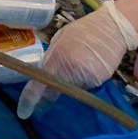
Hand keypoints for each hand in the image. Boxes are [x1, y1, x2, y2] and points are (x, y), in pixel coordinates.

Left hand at [16, 0, 137, 117]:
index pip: (40, 82)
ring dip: (70, 83)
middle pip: (55, 90)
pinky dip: (84, 81)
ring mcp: (86, 76)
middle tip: (48, 92)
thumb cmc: (84, 30)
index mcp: (57, 56)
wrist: (113, 27)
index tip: (24, 111)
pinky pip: (85, 86)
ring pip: (71, 89)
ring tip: (79, 65)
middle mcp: (70, 68)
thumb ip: (52, 57)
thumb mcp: (61, 38)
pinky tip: (90, 67)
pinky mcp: (98, 80)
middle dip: (50, 93)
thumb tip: (44, 73)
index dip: (30, 99)